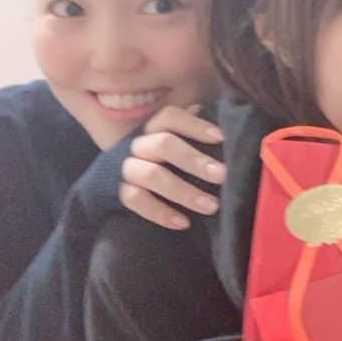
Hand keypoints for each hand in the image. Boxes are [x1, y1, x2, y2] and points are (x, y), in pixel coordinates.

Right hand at [119, 104, 225, 229]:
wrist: (117, 178)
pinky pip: (136, 200)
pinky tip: (184, 222)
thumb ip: (192, 133)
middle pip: (163, 144)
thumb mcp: (174, 142)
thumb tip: (224, 127)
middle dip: (194, 159)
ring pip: (151, 175)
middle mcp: (137, 144)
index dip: (195, 125)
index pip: (171, 117)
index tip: (221, 138)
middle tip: (222, 175)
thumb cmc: (159, 157)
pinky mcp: (118, 192)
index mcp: (153, 128)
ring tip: (212, 206)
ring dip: (183, 191)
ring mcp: (126, 168)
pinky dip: (160, 213)